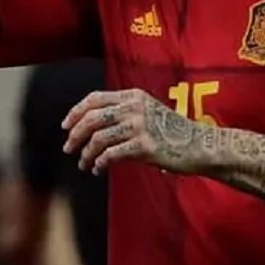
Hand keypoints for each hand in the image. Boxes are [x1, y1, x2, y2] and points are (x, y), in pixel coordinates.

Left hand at [61, 89, 205, 174]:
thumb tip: (89, 127)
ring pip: (98, 138)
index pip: (94, 98)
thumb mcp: (147, 112)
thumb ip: (123, 113)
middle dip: (75, 135)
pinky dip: (100, 162)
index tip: (65, 126)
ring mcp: (140, 125)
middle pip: (92, 118)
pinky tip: (98, 169)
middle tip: (68, 148)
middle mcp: (134, 107)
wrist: (200, 145)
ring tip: (84, 164)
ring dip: (86, 153)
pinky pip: (112, 154)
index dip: (76, 112)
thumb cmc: (172, 132)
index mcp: (133, 96)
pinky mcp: (144, 145)